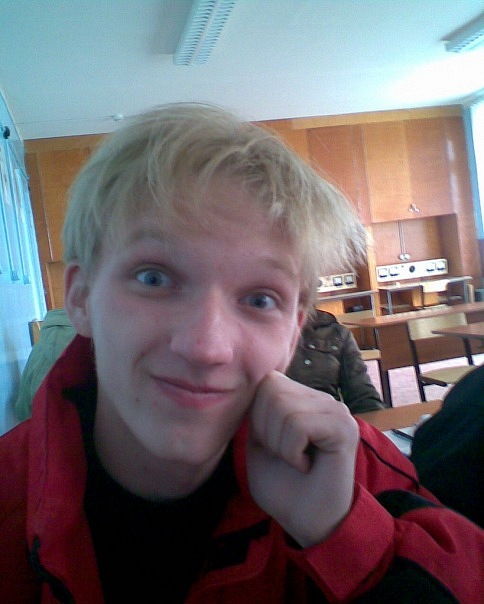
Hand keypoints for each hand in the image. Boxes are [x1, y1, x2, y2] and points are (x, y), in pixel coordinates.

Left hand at [246, 371, 358, 547]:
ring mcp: (336, 410)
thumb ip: (256, 411)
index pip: (267, 381)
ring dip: (280, 444)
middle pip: (272, 389)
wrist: (309, 523)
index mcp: (303, 398)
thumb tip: (250, 383)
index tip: (272, 446)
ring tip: (296, 461)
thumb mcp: (258, 443)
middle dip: (266, 430)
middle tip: (285, 456)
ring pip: (283, 406)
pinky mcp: (344, 428)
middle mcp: (322, 398)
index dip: (257, 417)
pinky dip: (292, 451)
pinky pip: (299, 424)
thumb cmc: (284, 486)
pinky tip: (306, 465)